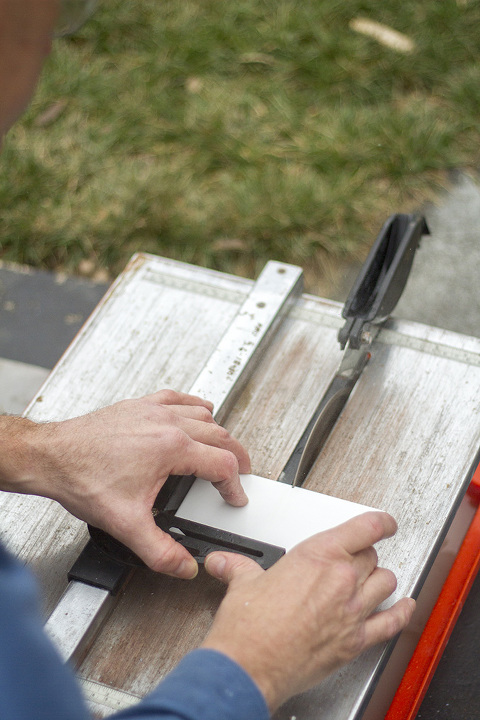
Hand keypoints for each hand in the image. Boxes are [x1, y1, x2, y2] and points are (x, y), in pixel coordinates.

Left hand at [2, 390, 249, 577]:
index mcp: (172, 449)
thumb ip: (160, 551)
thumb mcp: (126, 524)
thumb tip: (184, 565)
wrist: (52, 456)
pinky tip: (195, 411)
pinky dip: (194, 405)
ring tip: (222, 449)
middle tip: (240, 474)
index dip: (235, 485)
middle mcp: (167, 423)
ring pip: (202, 414)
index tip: (234, 498)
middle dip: (236, 457)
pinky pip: (177, 398)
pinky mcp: (138, 405)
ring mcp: (153, 411)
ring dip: (218, 432)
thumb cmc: (82, 479)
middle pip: (220, 435)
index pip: (222, 464)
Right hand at [202, 511, 414, 711]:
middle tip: (350, 559)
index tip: (384, 523)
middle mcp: (341, 579)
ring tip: (370, 579)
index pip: (365, 528)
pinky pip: (391, 622)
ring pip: (386, 582)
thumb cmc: (249, 626)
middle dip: (362, 556)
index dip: (381, 522)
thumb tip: (225, 563)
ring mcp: (352, 611)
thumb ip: (240, 568)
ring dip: (379, 578)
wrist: (250, 666)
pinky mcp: (355, 642)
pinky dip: (402, 613)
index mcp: (318, 555)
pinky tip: (406, 607)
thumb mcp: (244, 584)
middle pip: (370, 556)